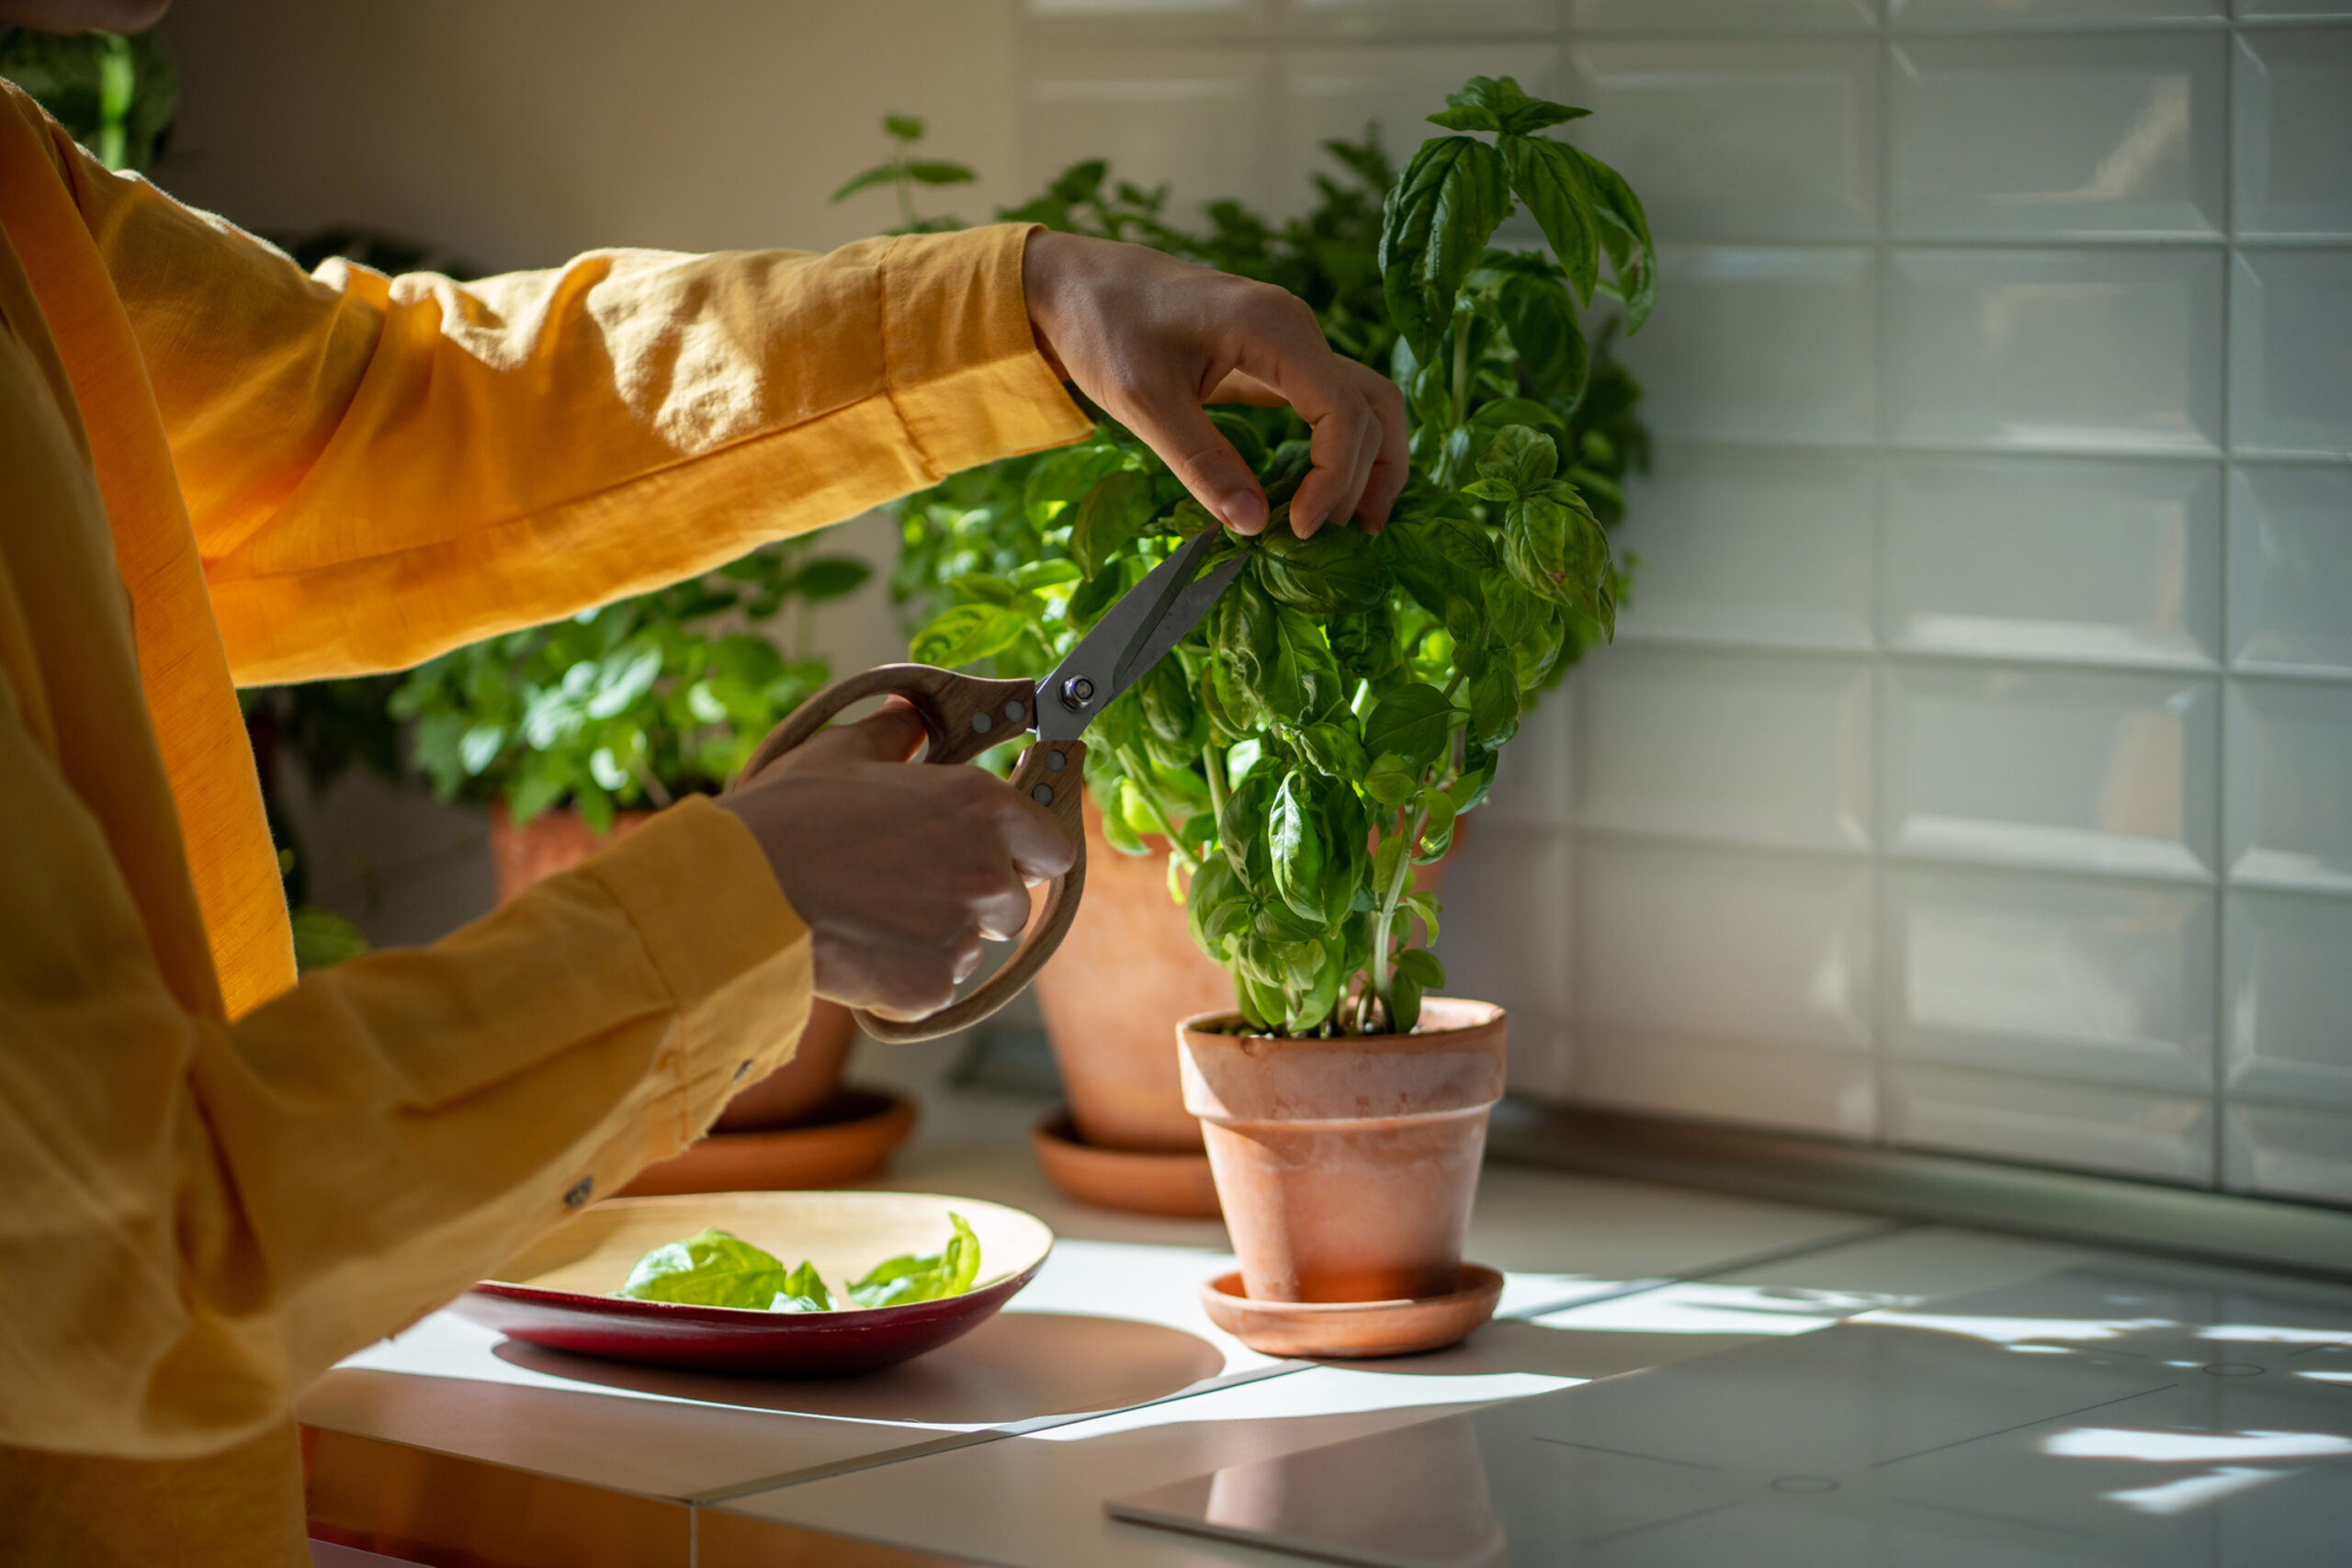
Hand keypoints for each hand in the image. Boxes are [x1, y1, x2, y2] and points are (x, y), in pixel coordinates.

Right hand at [718, 702, 1074, 1019]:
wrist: (735, 898)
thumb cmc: (786, 820)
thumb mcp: (840, 754)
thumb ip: (894, 735)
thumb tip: (910, 717)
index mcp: (980, 805)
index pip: (1052, 845)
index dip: (1026, 853)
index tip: (998, 855)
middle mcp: (986, 870)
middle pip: (1014, 903)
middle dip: (975, 901)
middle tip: (911, 887)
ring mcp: (962, 933)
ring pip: (971, 947)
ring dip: (937, 939)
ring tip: (872, 917)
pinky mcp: (933, 986)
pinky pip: (934, 987)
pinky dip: (905, 979)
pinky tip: (858, 951)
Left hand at [1022, 230, 1408, 539]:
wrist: (1075, 282)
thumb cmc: (1102, 327)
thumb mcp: (1143, 401)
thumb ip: (1200, 461)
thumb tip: (1254, 525)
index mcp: (1275, 329)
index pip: (1343, 413)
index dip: (1332, 479)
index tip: (1296, 529)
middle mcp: (1298, 329)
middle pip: (1369, 409)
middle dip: (1358, 479)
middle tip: (1324, 540)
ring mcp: (1292, 341)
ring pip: (1365, 402)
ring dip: (1370, 463)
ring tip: (1356, 525)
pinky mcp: (1276, 357)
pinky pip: (1333, 402)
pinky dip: (1343, 447)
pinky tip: (1323, 493)